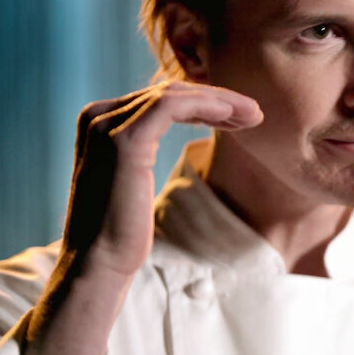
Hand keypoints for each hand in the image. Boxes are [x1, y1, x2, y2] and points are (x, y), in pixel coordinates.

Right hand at [62, 80, 262, 275]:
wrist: (99, 263)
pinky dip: (206, 106)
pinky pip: (172, 106)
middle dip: (218, 100)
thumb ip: (144, 149)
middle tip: (255, 114)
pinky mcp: (124, 140)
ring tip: (254, 116)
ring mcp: (108, 126)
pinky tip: (232, 117)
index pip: (162, 98)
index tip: (241, 117)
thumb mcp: (134, 178)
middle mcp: (98, 116)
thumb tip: (173, 136)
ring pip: (175, 94)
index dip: (206, 103)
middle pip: (171, 92)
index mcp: (100, 122)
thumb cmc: (122, 230)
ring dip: (220, 102)